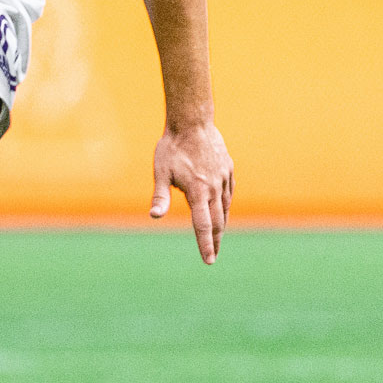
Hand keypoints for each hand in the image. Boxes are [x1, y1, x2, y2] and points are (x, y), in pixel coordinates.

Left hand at [149, 120, 233, 264]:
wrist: (192, 122)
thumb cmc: (172, 147)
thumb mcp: (161, 172)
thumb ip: (160, 195)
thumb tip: (154, 216)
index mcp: (198, 191)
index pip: (203, 225)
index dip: (205, 244)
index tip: (209, 260)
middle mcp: (214, 187)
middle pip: (217, 221)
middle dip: (215, 240)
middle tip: (213, 255)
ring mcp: (224, 178)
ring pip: (225, 208)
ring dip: (221, 225)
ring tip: (217, 238)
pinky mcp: (228, 170)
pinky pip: (228, 193)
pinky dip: (225, 206)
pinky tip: (221, 211)